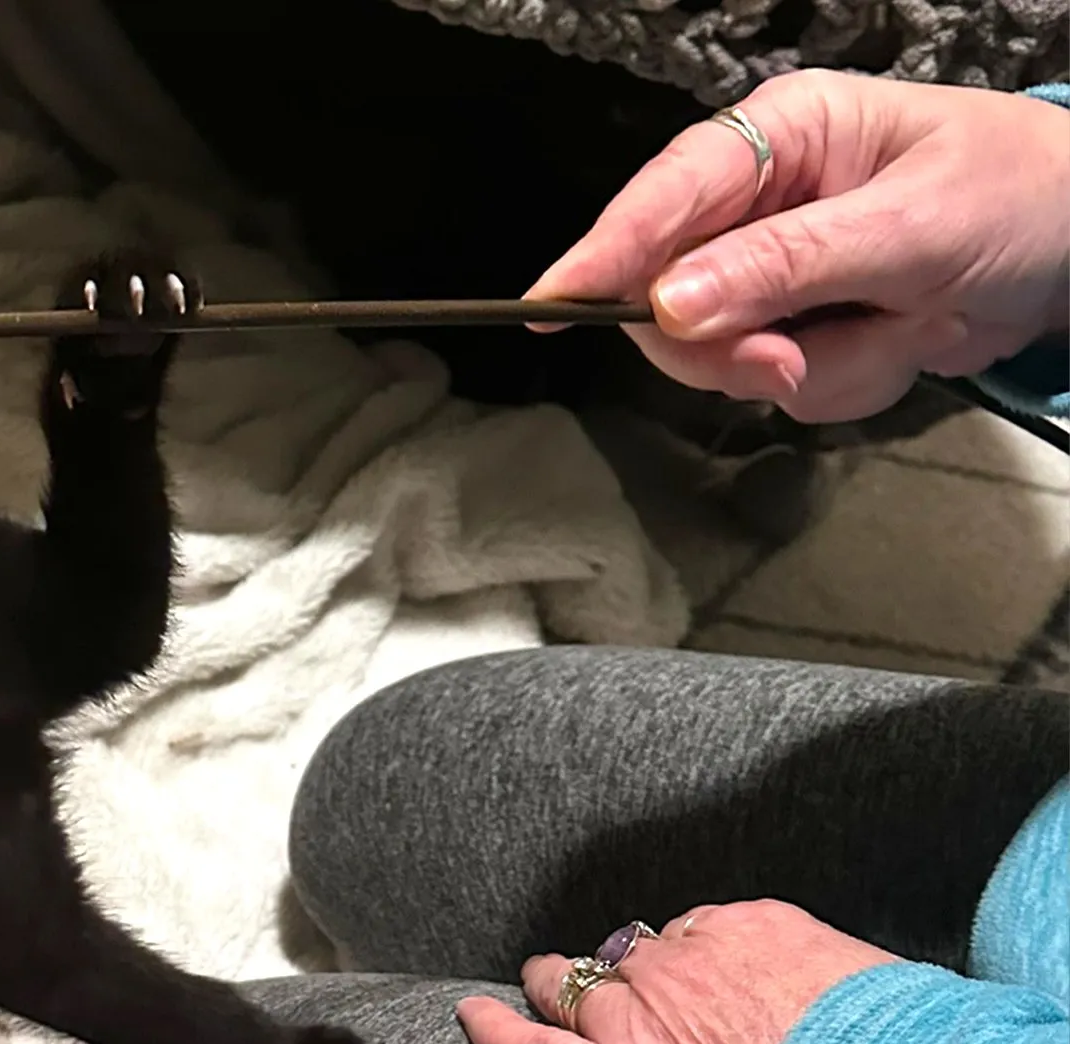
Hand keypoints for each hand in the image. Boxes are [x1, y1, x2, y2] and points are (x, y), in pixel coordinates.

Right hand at [525, 71, 1069, 422]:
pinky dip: (846, 382)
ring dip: (813, 367)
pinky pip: (782, 385)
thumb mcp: (908, 227)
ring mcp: (779, 271)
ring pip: (728, 356)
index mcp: (782, 136)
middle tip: (790, 361)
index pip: (665, 197)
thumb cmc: (1016, 196)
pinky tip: (903, 342)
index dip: (602, 255)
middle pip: (673, 298)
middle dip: (733, 346)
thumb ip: (786, 265)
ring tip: (897, 330)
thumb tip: (672, 305)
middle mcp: (761, 201)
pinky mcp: (804, 326)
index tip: (550, 307)